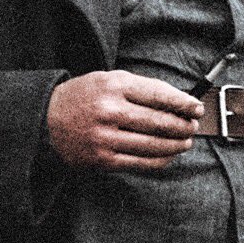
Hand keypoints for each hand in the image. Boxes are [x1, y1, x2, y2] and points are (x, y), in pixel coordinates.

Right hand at [46, 70, 201, 170]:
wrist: (46, 121)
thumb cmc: (84, 97)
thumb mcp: (108, 80)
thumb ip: (141, 88)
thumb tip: (179, 102)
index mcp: (113, 86)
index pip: (159, 95)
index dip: (183, 103)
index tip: (197, 108)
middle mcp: (109, 111)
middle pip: (159, 122)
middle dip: (182, 126)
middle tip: (193, 126)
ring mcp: (105, 137)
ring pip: (153, 145)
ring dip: (175, 145)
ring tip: (185, 142)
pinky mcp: (102, 159)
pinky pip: (140, 163)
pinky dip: (160, 160)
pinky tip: (169, 156)